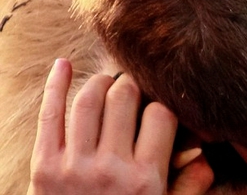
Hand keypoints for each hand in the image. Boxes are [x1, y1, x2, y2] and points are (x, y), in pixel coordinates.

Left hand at [28, 59, 213, 194]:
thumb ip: (191, 183)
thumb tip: (203, 151)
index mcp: (146, 178)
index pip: (160, 114)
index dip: (163, 104)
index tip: (159, 107)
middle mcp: (111, 169)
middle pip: (124, 98)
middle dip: (132, 86)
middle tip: (134, 89)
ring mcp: (74, 167)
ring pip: (89, 101)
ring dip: (101, 82)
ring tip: (108, 83)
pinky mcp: (43, 168)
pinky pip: (49, 116)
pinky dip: (55, 86)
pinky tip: (62, 65)